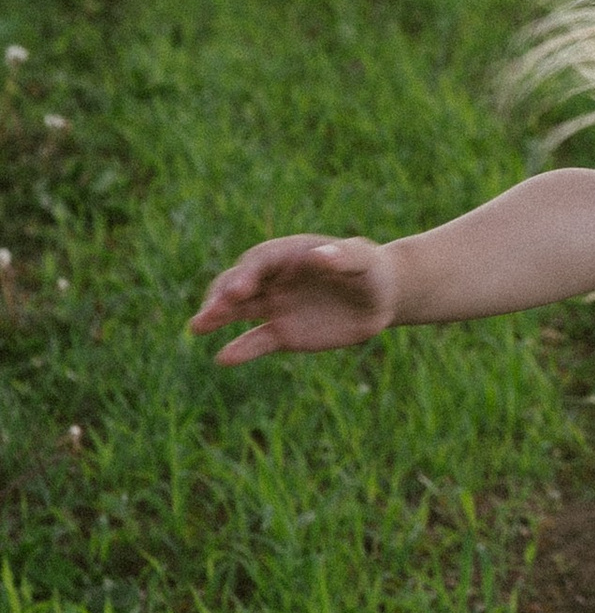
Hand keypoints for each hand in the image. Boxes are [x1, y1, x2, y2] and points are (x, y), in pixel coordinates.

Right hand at [189, 235, 398, 362]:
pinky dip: (241, 349)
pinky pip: (257, 341)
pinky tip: (222, 359)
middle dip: (222, 295)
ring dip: (216, 316)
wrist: (380, 298)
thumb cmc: (369, 270)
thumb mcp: (363, 260)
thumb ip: (344, 257)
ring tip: (197, 326)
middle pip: (239, 284)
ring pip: (239, 310)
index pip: (260, 261)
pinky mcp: (283, 332)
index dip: (247, 274)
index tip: (239, 290)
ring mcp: (275, 305)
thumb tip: (320, 256)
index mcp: (289, 253)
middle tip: (210, 311)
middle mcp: (274, 278)